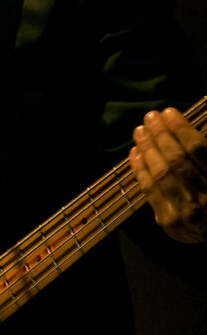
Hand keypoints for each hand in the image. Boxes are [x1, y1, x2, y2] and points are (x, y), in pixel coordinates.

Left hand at [129, 107, 206, 242]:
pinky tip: (136, 152)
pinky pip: (149, 189)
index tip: (168, 112)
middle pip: (176, 159)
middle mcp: (205, 197)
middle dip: (160, 134)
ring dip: (147, 147)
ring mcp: (186, 212)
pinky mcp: (169, 222)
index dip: (180, 127)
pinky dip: (140, 168)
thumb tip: (182, 126)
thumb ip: (204, 151)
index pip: (198, 148)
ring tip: (140, 131)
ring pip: (160, 173)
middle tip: (150, 117)